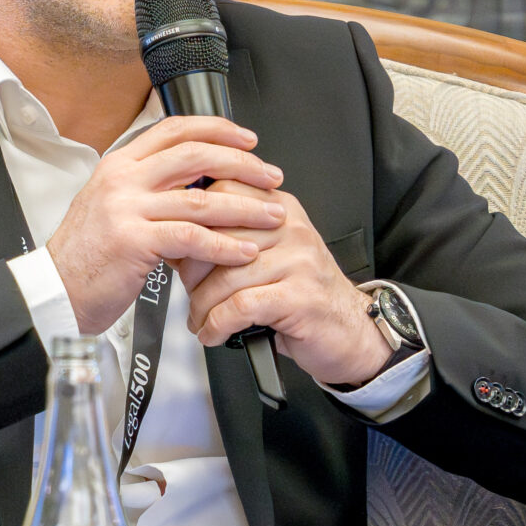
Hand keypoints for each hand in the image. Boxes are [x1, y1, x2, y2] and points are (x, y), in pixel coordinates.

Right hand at [45, 117, 285, 335]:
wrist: (55, 290)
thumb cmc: (87, 254)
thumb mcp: (113, 205)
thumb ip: (149, 187)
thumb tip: (197, 178)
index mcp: (119, 164)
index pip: (176, 129)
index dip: (218, 129)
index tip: (247, 139)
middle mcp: (123, 179)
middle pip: (195, 154)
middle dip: (243, 164)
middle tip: (270, 176)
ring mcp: (126, 208)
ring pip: (201, 198)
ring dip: (245, 208)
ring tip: (272, 216)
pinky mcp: (134, 241)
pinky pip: (192, 238)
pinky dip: (225, 245)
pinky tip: (244, 251)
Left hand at [180, 183, 392, 387]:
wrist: (350, 330)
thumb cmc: (302, 295)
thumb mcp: (268, 257)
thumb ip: (230, 241)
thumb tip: (175, 238)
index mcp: (280, 209)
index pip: (224, 192)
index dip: (192, 221)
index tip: (180, 247)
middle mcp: (291, 228)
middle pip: (219, 235)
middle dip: (192, 271)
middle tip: (188, 293)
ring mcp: (299, 261)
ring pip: (226, 276)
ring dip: (203, 306)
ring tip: (200, 320)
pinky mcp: (300, 297)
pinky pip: (242, 306)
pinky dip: (218, 324)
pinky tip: (214, 334)